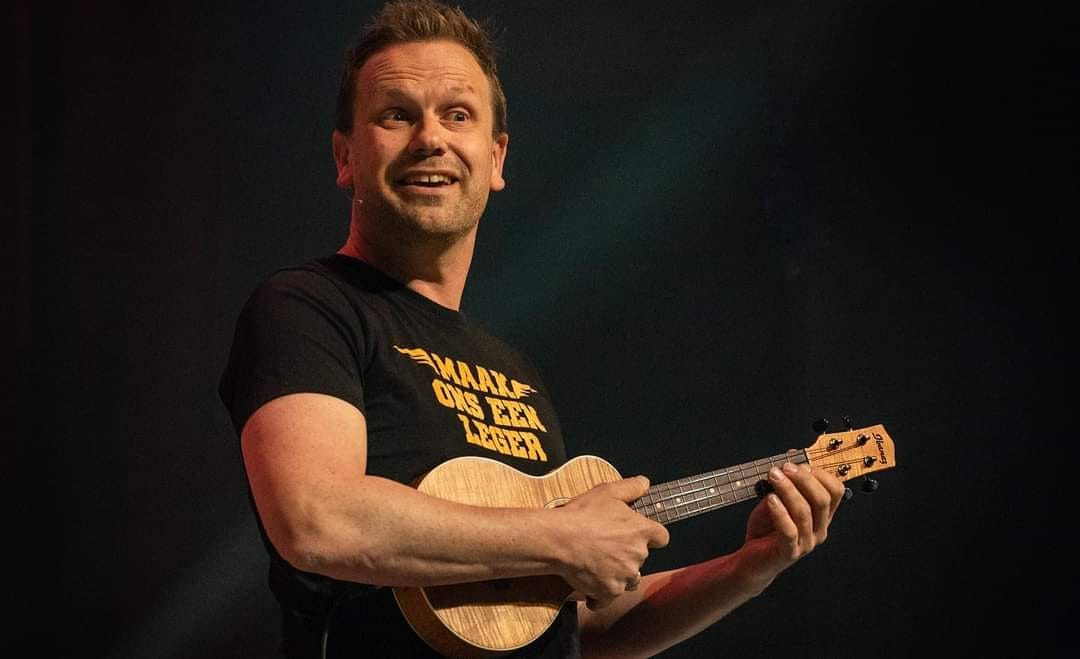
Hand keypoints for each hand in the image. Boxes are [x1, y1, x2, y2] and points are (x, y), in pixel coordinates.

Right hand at [554, 476, 669, 609]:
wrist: (559, 539)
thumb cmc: (583, 514)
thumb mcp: (608, 491)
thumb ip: (631, 487)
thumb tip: (645, 483)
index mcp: (641, 531)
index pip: (662, 537)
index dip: (652, 536)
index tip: (639, 534)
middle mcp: (638, 556)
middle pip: (641, 558)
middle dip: (628, 554)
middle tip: (606, 545)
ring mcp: (625, 576)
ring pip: (628, 579)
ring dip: (618, 574)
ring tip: (598, 563)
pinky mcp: (609, 591)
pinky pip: (608, 598)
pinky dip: (600, 595)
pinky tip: (589, 584)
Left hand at [737, 461, 844, 588]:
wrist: (752, 560)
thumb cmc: (766, 530)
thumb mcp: (776, 500)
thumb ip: (784, 483)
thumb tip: (789, 458)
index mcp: (821, 516)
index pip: (836, 491)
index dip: (820, 474)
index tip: (800, 462)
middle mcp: (818, 529)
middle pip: (823, 500)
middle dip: (804, 479)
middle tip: (786, 467)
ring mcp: (806, 543)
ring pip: (805, 512)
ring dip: (789, 490)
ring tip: (774, 477)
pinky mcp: (790, 552)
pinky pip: (789, 531)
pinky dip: (780, 512)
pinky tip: (771, 499)